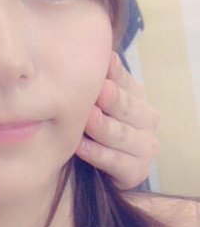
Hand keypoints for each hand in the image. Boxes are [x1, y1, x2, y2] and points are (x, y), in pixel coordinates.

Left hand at [76, 52, 158, 188]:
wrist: (95, 167)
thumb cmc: (89, 125)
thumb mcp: (91, 100)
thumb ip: (95, 80)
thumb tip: (97, 54)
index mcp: (135, 96)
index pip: (124, 82)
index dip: (113, 75)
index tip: (101, 66)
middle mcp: (146, 119)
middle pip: (128, 108)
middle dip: (113, 100)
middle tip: (98, 91)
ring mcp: (145, 147)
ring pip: (123, 135)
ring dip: (104, 127)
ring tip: (87, 118)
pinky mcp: (137, 171)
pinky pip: (117, 162)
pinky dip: (98, 154)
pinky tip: (80, 147)